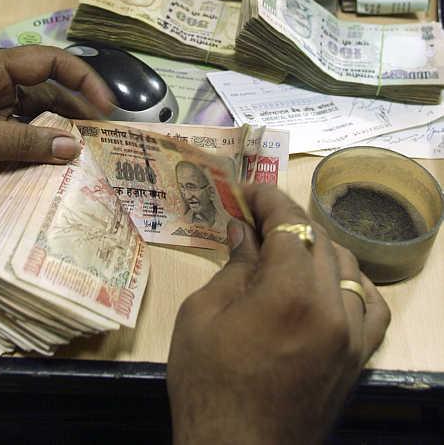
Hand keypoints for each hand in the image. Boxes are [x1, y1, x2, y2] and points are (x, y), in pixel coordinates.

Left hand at [0, 45, 112, 188]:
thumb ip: (21, 143)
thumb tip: (72, 149)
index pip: (50, 62)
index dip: (83, 80)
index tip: (106, 107)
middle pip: (45, 95)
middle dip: (74, 115)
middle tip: (102, 142)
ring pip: (30, 123)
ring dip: (52, 140)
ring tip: (81, 163)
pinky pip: (11, 146)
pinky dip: (29, 158)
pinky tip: (47, 177)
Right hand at [167, 184, 390, 444]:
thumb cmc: (208, 384)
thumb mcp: (202, 315)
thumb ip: (233, 266)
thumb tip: (243, 230)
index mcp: (289, 292)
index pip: (288, 223)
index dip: (267, 199)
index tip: (246, 191)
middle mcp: (331, 306)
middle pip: (318, 239)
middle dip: (285, 221)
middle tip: (253, 219)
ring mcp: (351, 334)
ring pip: (346, 265)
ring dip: (316, 247)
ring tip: (285, 249)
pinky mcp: (358, 357)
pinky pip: (371, 306)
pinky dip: (353, 283)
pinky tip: (331, 281)